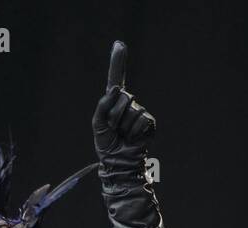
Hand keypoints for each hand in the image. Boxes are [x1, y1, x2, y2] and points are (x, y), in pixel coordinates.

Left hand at [92, 41, 156, 159]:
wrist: (119, 162)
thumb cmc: (107, 145)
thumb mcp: (98, 124)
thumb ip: (103, 105)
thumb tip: (117, 88)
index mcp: (113, 103)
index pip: (116, 79)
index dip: (118, 62)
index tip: (119, 44)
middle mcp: (127, 104)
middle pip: (123, 97)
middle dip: (115, 115)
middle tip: (114, 130)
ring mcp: (139, 112)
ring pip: (131, 110)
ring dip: (123, 126)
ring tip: (122, 136)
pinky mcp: (149, 122)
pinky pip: (141, 120)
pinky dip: (133, 131)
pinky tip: (132, 138)